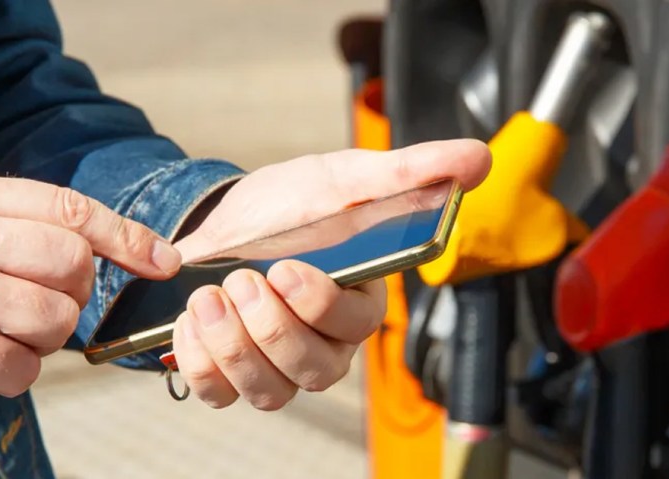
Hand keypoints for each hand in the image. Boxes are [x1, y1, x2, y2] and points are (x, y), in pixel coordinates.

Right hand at [0, 169, 179, 417]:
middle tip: (37, 308)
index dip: (127, 236)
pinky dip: (13, 376)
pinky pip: (24, 368)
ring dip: (42, 340)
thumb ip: (10, 227)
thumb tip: (104, 249)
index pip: (69, 207)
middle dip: (74, 296)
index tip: (165, 261)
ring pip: (57, 319)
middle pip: (75, 264)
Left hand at [172, 139, 490, 409]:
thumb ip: (410, 171)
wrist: (229, 218)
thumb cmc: (295, 204)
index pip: (357, 325)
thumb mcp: (346, 177)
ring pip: (269, 391)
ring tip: (208, 296)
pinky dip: (200, 363)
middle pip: (313, 371)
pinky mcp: (232, 373)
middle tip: (241, 278)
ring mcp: (278, 366)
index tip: (287, 269)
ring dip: (234, 347)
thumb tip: (477, 159)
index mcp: (358, 302)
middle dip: (271, 328)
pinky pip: (218, 392)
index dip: (321, 306)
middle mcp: (325, 344)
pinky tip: (192, 318)